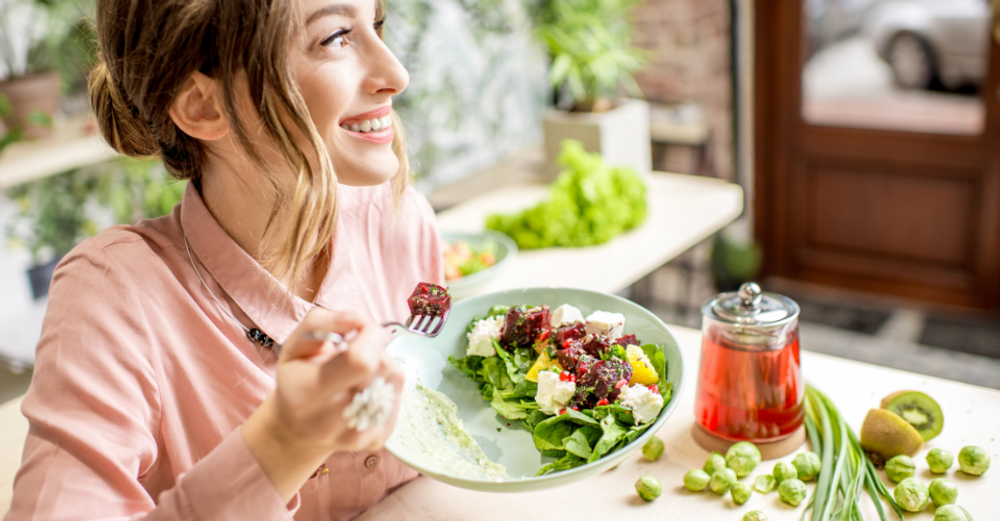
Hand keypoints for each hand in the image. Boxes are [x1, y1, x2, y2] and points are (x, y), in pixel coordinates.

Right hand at [242, 309, 403, 500]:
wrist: (297, 429)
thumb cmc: (297, 378)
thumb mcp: (295, 344)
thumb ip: (322, 322)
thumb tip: (360, 320)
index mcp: (307, 394)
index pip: (360, 361)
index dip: (369, 336)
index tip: (359, 330)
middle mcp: (330, 422)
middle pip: (382, 368)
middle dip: (375, 348)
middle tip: (356, 351)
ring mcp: (357, 436)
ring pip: (394, 380)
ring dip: (383, 365)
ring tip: (358, 372)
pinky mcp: (377, 441)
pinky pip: (398, 396)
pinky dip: (386, 384)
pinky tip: (365, 388)